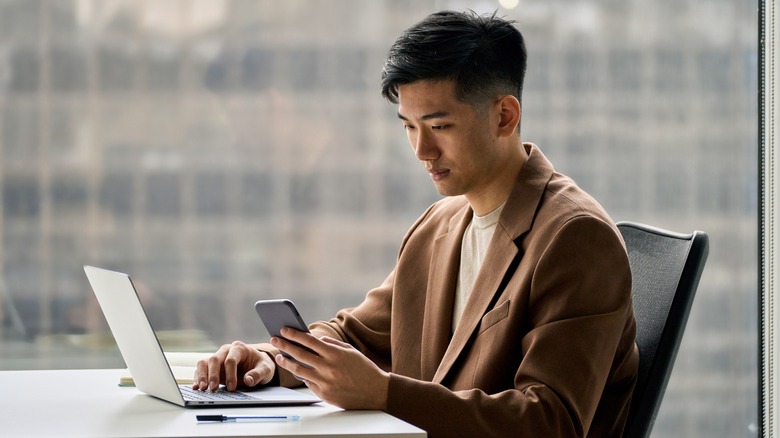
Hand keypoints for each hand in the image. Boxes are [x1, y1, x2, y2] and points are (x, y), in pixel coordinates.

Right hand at [192, 341, 274, 391]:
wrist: (257, 364)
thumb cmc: (261, 365)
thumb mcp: (265, 369)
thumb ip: (258, 374)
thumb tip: (248, 380)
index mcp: (239, 348)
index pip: (231, 359)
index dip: (230, 374)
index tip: (231, 387)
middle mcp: (226, 350)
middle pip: (215, 359)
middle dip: (213, 374)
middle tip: (213, 389)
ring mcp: (218, 357)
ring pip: (204, 362)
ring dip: (202, 375)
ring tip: (203, 388)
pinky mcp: (212, 366)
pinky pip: (201, 370)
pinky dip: (197, 378)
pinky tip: (196, 387)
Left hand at [271, 328, 389, 409]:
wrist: (376, 392)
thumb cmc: (364, 369)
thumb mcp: (351, 351)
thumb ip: (332, 344)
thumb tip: (316, 340)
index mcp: (335, 354)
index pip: (310, 341)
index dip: (295, 335)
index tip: (284, 330)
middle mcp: (328, 367)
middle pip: (300, 354)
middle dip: (285, 345)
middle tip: (275, 340)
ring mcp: (326, 382)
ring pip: (300, 370)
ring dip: (287, 362)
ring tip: (280, 357)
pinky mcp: (325, 394)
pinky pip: (309, 383)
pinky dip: (302, 376)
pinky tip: (296, 371)